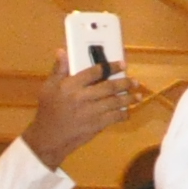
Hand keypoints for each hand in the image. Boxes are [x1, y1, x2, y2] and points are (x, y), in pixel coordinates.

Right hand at [19, 60, 135, 170]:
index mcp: (70, 85)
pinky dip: (123, 114)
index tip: (122, 64)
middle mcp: (81, 97)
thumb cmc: (48, 109)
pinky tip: (128, 111)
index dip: (110, 67)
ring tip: (139, 95)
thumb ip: (58, 70)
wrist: (49, 136)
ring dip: (129, 99)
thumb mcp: (48, 87)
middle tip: (135, 81)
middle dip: (125, 83)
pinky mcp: (96, 125)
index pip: (93, 72)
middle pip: (108, 87)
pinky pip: (114, 117)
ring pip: (115, 102)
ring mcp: (90, 112)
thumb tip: (62, 51)